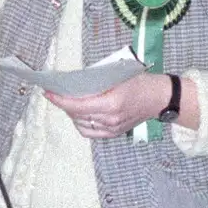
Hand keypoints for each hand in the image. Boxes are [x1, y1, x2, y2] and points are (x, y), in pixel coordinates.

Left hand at [46, 73, 174, 139]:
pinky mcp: (114, 133)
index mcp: (111, 103)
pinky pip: (89, 132)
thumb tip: (73, 82)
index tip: (49, 93)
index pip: (78, 104)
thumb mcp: (118, 75)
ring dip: (72, 114)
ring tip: (68, 103)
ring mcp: (112, 128)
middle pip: (77, 115)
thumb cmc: (140, 82)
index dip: (61, 100)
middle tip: (56, 94)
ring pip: (81, 124)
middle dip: (64, 104)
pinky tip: (78, 115)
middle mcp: (110, 118)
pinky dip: (80, 124)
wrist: (159, 98)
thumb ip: (96, 80)